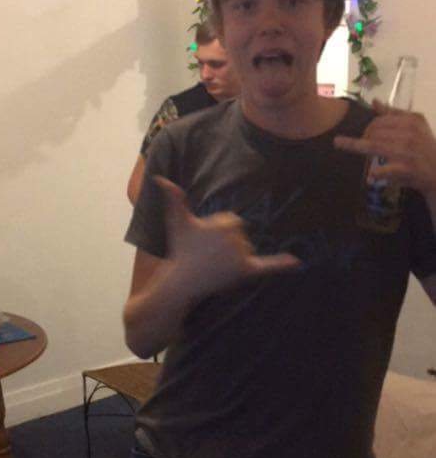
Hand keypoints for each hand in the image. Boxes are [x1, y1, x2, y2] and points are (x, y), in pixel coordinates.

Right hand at [155, 175, 299, 296]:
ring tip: (215, 264)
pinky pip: (268, 266)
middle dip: (227, 244)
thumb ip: (173, 198)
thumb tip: (160, 178)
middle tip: (209, 254)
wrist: (183, 280)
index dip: (219, 232)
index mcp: (224, 222)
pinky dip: (281, 264)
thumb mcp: (177, 221)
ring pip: (247, 250)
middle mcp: (235, 238)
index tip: (205, 241)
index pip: (233, 222)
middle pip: (241, 236)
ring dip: (235, 256)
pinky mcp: (246, 272)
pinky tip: (296, 261)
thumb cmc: (180, 249)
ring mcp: (242, 256)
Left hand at [334, 99, 435, 199]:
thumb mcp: (415, 127)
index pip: (380, 120)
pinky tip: (370, 176)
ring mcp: (408, 151)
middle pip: (374, 132)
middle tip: (355, 143)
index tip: (363, 135)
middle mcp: (410, 134)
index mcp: (412, 121)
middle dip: (362, 137)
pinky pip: (385, 169)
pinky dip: (376, 173)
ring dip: (356, 146)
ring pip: (374, 146)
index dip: (368, 127)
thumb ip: (394, 114)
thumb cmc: (425, 148)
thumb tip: (374, 102)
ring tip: (339, 143)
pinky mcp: (407, 169)